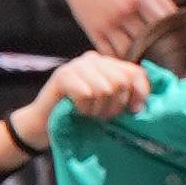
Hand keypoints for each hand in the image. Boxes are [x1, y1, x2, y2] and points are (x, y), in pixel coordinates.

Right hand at [12, 51, 151, 152]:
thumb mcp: (106, 105)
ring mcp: (77, 65)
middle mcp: (93, 59)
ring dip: (96, 110)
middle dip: (114, 106)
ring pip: (104, 89)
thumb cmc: (78, 116)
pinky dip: (83, 108)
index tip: (135, 111)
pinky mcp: (63, 75)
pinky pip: (87, 94)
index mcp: (107, 64)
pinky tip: (74, 109)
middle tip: (100, 115)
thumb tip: (143, 105)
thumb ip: (123, 97)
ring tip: (86, 113)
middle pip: (121, 82)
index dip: (140, 93)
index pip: (135, 73)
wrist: (43, 125)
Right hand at [61, 0, 177, 54]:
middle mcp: (123, 11)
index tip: (177, 45)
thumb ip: (161, 2)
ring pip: (128, 51)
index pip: (163, 24)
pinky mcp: (94, 31)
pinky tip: (128, 61)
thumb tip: (179, 23)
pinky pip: (109, 53)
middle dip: (157, 51)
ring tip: (147, 64)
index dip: (172, 37)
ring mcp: (107, 22)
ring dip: (138, 59)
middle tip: (165, 60)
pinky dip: (120, 60)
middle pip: (147, 41)